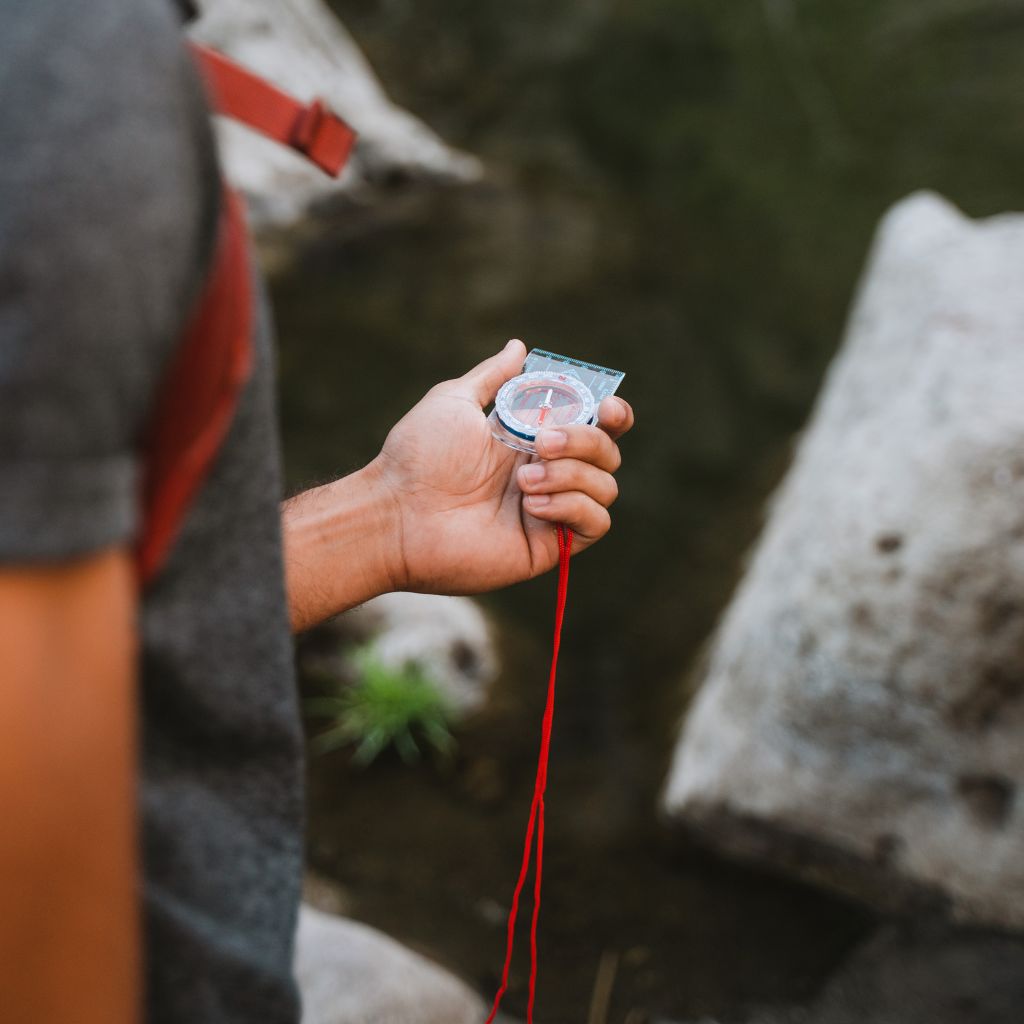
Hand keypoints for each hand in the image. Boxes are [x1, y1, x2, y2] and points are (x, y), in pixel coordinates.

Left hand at [368, 339, 633, 593]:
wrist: (398, 512)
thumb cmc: (418, 456)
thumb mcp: (455, 400)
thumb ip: (493, 376)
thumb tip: (518, 346)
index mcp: (531, 440)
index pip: (595, 426)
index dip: (612, 415)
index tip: (606, 407)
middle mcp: (547, 474)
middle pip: (607, 452)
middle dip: (584, 440)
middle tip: (540, 443)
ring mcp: (550, 510)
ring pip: (605, 486)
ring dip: (572, 475)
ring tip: (523, 481)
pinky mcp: (548, 545)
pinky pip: (595, 524)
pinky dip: (573, 507)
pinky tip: (532, 505)